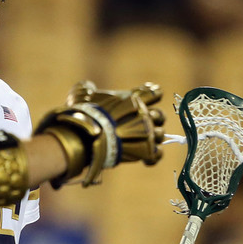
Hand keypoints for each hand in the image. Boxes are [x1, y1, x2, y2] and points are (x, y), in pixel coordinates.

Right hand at [34, 82, 165, 186]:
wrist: (87, 136)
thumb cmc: (84, 114)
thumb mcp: (81, 95)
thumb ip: (86, 89)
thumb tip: (87, 86)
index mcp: (133, 99)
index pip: (153, 93)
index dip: (152, 94)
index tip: (148, 97)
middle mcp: (144, 115)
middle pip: (160, 115)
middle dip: (153, 120)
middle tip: (139, 125)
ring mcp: (147, 133)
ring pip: (161, 134)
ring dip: (153, 138)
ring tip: (141, 142)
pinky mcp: (145, 151)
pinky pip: (157, 154)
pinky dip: (153, 156)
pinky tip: (146, 158)